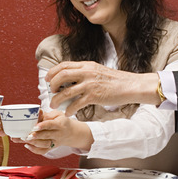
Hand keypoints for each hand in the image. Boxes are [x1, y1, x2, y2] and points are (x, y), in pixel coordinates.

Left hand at [22, 111, 92, 154]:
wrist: (71, 133)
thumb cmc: (62, 121)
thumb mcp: (58, 114)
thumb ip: (47, 114)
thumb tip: (38, 112)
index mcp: (60, 124)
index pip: (51, 125)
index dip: (43, 126)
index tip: (35, 127)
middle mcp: (58, 135)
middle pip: (46, 136)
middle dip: (36, 136)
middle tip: (27, 135)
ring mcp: (54, 142)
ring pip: (44, 145)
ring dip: (34, 143)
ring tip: (24, 139)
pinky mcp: (51, 147)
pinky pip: (43, 151)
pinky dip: (34, 150)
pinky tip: (27, 145)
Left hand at [45, 61, 160, 115]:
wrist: (130, 85)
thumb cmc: (114, 80)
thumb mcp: (97, 71)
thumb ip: (84, 73)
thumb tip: (69, 79)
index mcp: (86, 65)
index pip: (64, 65)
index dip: (52, 72)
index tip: (47, 79)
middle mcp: (86, 73)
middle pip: (62, 76)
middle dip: (52, 85)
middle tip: (50, 92)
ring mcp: (90, 84)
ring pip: (66, 92)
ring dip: (57, 100)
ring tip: (53, 105)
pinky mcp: (94, 96)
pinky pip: (76, 104)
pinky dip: (69, 110)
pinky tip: (68, 113)